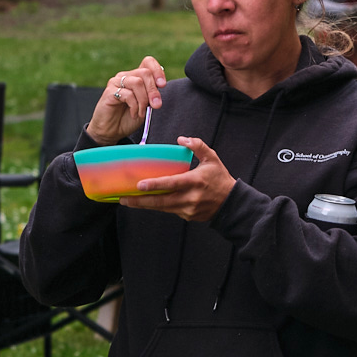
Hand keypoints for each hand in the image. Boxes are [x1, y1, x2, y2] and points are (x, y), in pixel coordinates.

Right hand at [86, 57, 167, 144]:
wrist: (113, 130)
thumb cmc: (130, 117)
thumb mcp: (146, 105)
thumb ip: (152, 94)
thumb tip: (160, 85)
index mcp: (137, 77)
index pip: (148, 62)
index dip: (158, 70)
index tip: (163, 85)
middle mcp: (126, 76)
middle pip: (145, 73)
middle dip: (153, 90)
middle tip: (156, 105)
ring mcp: (116, 82)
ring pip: (137, 82)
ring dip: (144, 100)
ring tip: (142, 112)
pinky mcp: (109, 92)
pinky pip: (127, 94)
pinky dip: (135, 106)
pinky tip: (134, 113)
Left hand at [118, 136, 236, 221]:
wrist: (232, 203)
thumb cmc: (220, 179)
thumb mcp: (212, 159)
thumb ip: (198, 146)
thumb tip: (181, 139)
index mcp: (196, 181)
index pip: (171, 183)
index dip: (154, 185)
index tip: (139, 185)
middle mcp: (191, 197)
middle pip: (161, 200)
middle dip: (140, 201)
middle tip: (124, 198)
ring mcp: (189, 209)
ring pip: (162, 207)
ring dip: (144, 205)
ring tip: (129, 201)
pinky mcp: (187, 216)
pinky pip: (169, 210)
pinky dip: (159, 206)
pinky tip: (148, 202)